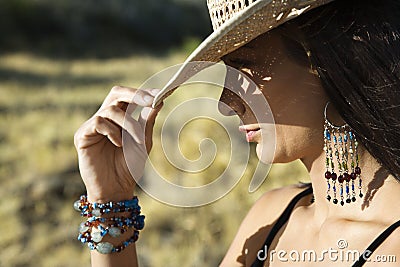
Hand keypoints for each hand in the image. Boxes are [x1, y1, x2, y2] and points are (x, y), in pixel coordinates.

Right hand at [74, 86, 161, 201]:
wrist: (116, 189)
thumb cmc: (129, 166)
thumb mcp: (143, 142)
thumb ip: (147, 122)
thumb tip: (158, 101)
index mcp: (120, 118)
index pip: (129, 97)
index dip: (143, 93)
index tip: (161, 93)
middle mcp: (105, 118)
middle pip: (116, 93)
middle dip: (134, 94)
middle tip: (150, 100)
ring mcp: (92, 126)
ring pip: (110, 109)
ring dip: (128, 123)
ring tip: (136, 141)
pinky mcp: (82, 135)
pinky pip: (98, 122)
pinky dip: (112, 131)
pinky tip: (118, 144)